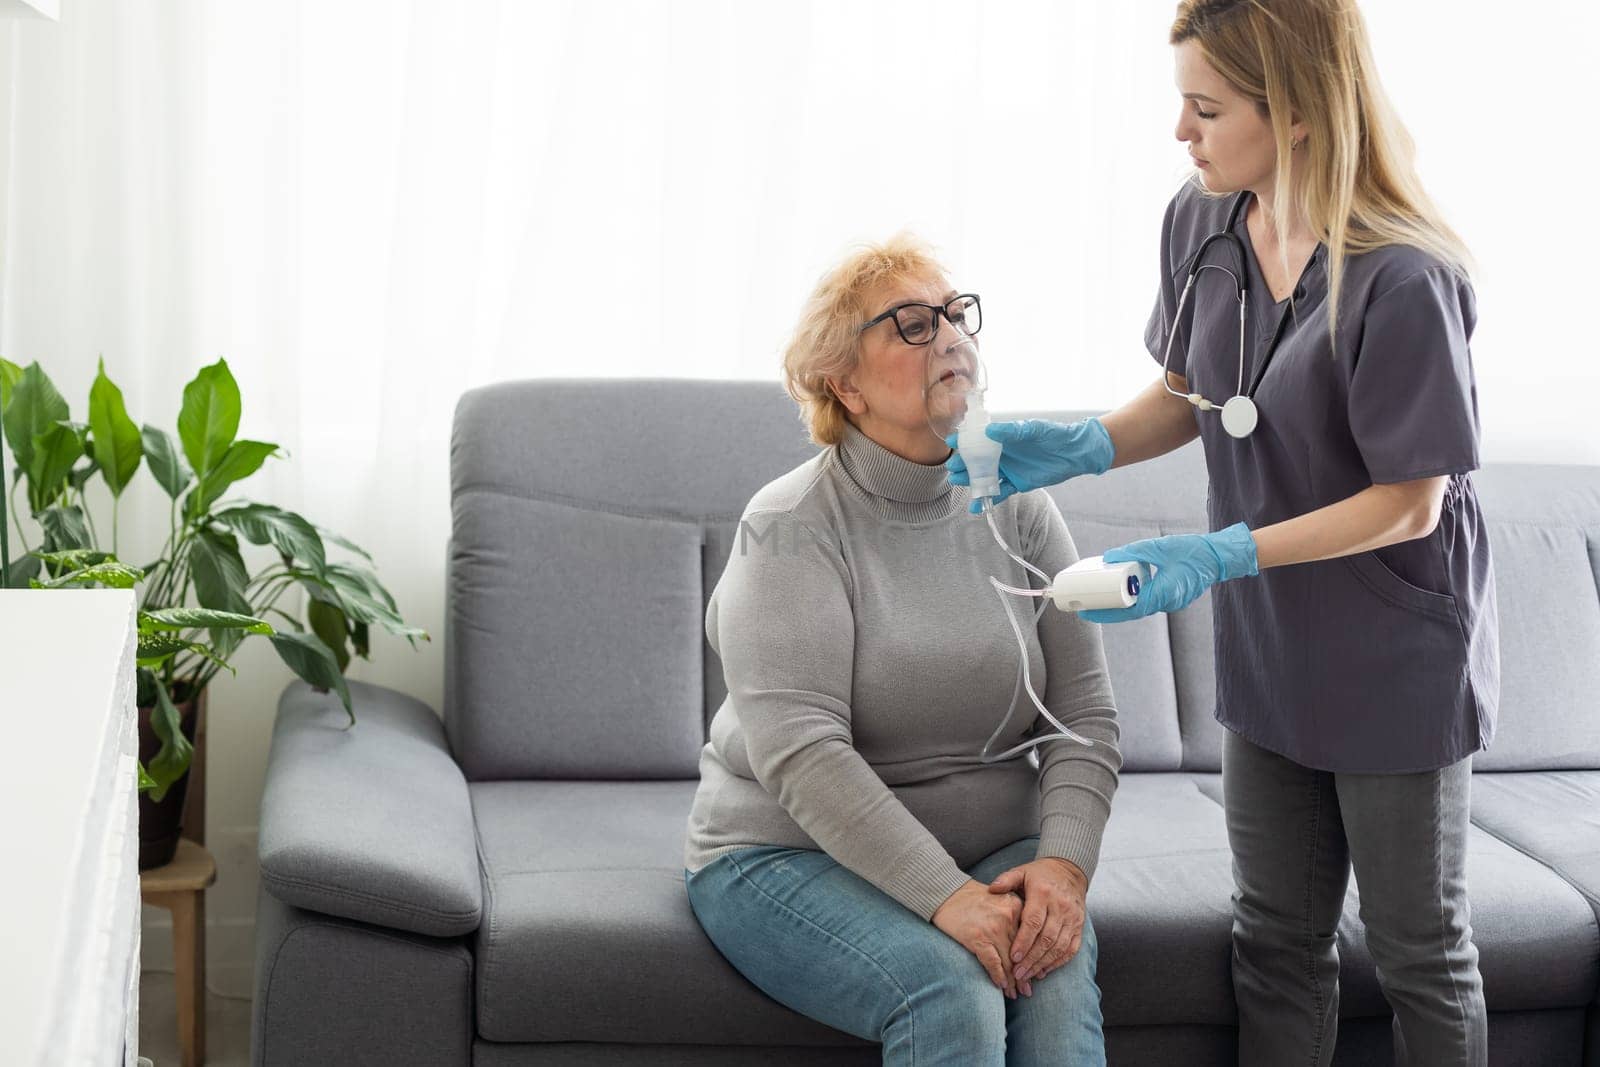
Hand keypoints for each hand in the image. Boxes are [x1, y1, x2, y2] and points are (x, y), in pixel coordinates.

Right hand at [931, 880, 1027, 998]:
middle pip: (1021, 952)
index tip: (1035, 973)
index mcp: (1016, 907)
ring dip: (1012, 981)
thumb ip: (1015, 918)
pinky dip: (998, 976)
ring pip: (1009, 962)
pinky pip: (992, 963)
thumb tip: (1026, 947)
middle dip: (1024, 975)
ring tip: (1015, 994)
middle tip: (1028, 991)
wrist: (945, 893)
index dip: (1032, 959)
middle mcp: (1008, 918)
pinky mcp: (977, 938)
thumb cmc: (972, 898)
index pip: (1029, 939)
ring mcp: (993, 929)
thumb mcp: (1000, 900)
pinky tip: (1001, 986)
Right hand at [945, 418, 1114, 513]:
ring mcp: (1008, 469)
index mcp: (1004, 437)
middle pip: (977, 459)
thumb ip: (1012, 431)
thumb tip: (990, 430)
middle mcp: (1003, 453)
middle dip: (963, 463)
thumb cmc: (1055, 434)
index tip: (952, 442)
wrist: (1075, 453)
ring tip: (958, 482)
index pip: (979, 438)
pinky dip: (987, 499)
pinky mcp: (1016, 483)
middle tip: (953, 468)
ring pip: (984, 476)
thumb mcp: (1034, 429)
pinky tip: (975, 507)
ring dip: (971, 480)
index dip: (965, 440)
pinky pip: (999, 493)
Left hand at [986, 857, 1088, 987]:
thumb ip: (1006, 880)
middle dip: (1031, 958)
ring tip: (1028, 976)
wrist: (1068, 871)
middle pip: (1047, 938)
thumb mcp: (1022, 872)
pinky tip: (1044, 971)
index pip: (1034, 922)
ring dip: (1043, 964)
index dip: (1024, 941)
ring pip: (1059, 946)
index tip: (1013, 957)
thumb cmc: (1039, 875)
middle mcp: (1060, 906)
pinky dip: (1058, 962)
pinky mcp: (1079, 926)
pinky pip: (1071, 948)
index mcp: (1043, 893)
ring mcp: (1072, 918)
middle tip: (1018, 973)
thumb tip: (991, 889)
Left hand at [1080, 521, 1258, 623]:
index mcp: (1164, 593)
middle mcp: (1167, 602)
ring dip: (1120, 603)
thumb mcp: (1158, 547)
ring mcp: (1171, 601)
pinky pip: (1148, 600)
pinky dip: (1132, 596)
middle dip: (1108, 610)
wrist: (1220, 557)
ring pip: (1139, 606)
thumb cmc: (1194, 551)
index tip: (1088, 611)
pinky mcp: (1172, 597)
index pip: (1130, 608)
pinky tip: (1121, 589)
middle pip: (1131, 611)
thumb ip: (1132, 552)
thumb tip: (1109, 557)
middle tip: (1086, 607)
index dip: (1107, 612)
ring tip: (1098, 598)